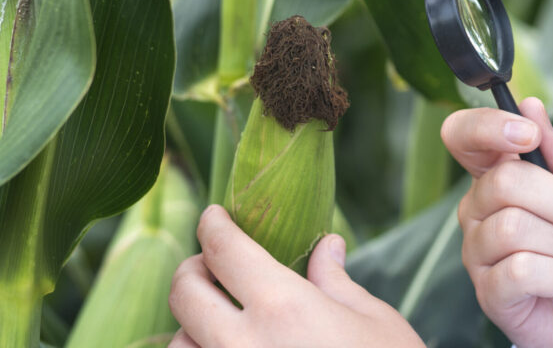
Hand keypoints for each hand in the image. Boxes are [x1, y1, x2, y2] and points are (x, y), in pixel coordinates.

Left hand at [168, 205, 424, 347]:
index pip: (225, 250)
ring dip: (191, 328)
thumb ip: (338, 282)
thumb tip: (327, 247)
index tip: (215, 218)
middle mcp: (243, 345)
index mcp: (284, 307)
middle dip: (192, 269)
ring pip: (177, 346)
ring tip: (216, 323)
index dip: (214, 226)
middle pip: (185, 293)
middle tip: (208, 264)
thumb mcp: (375, 323)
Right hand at [441, 98, 552, 347]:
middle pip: (504, 182)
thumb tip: (531, 106)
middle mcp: (479, 210)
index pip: (463, 136)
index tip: (528, 135)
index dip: (487, 128)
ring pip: (514, 227)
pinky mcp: (489, 293)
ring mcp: (479, 253)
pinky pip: (521, 270)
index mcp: (500, 175)